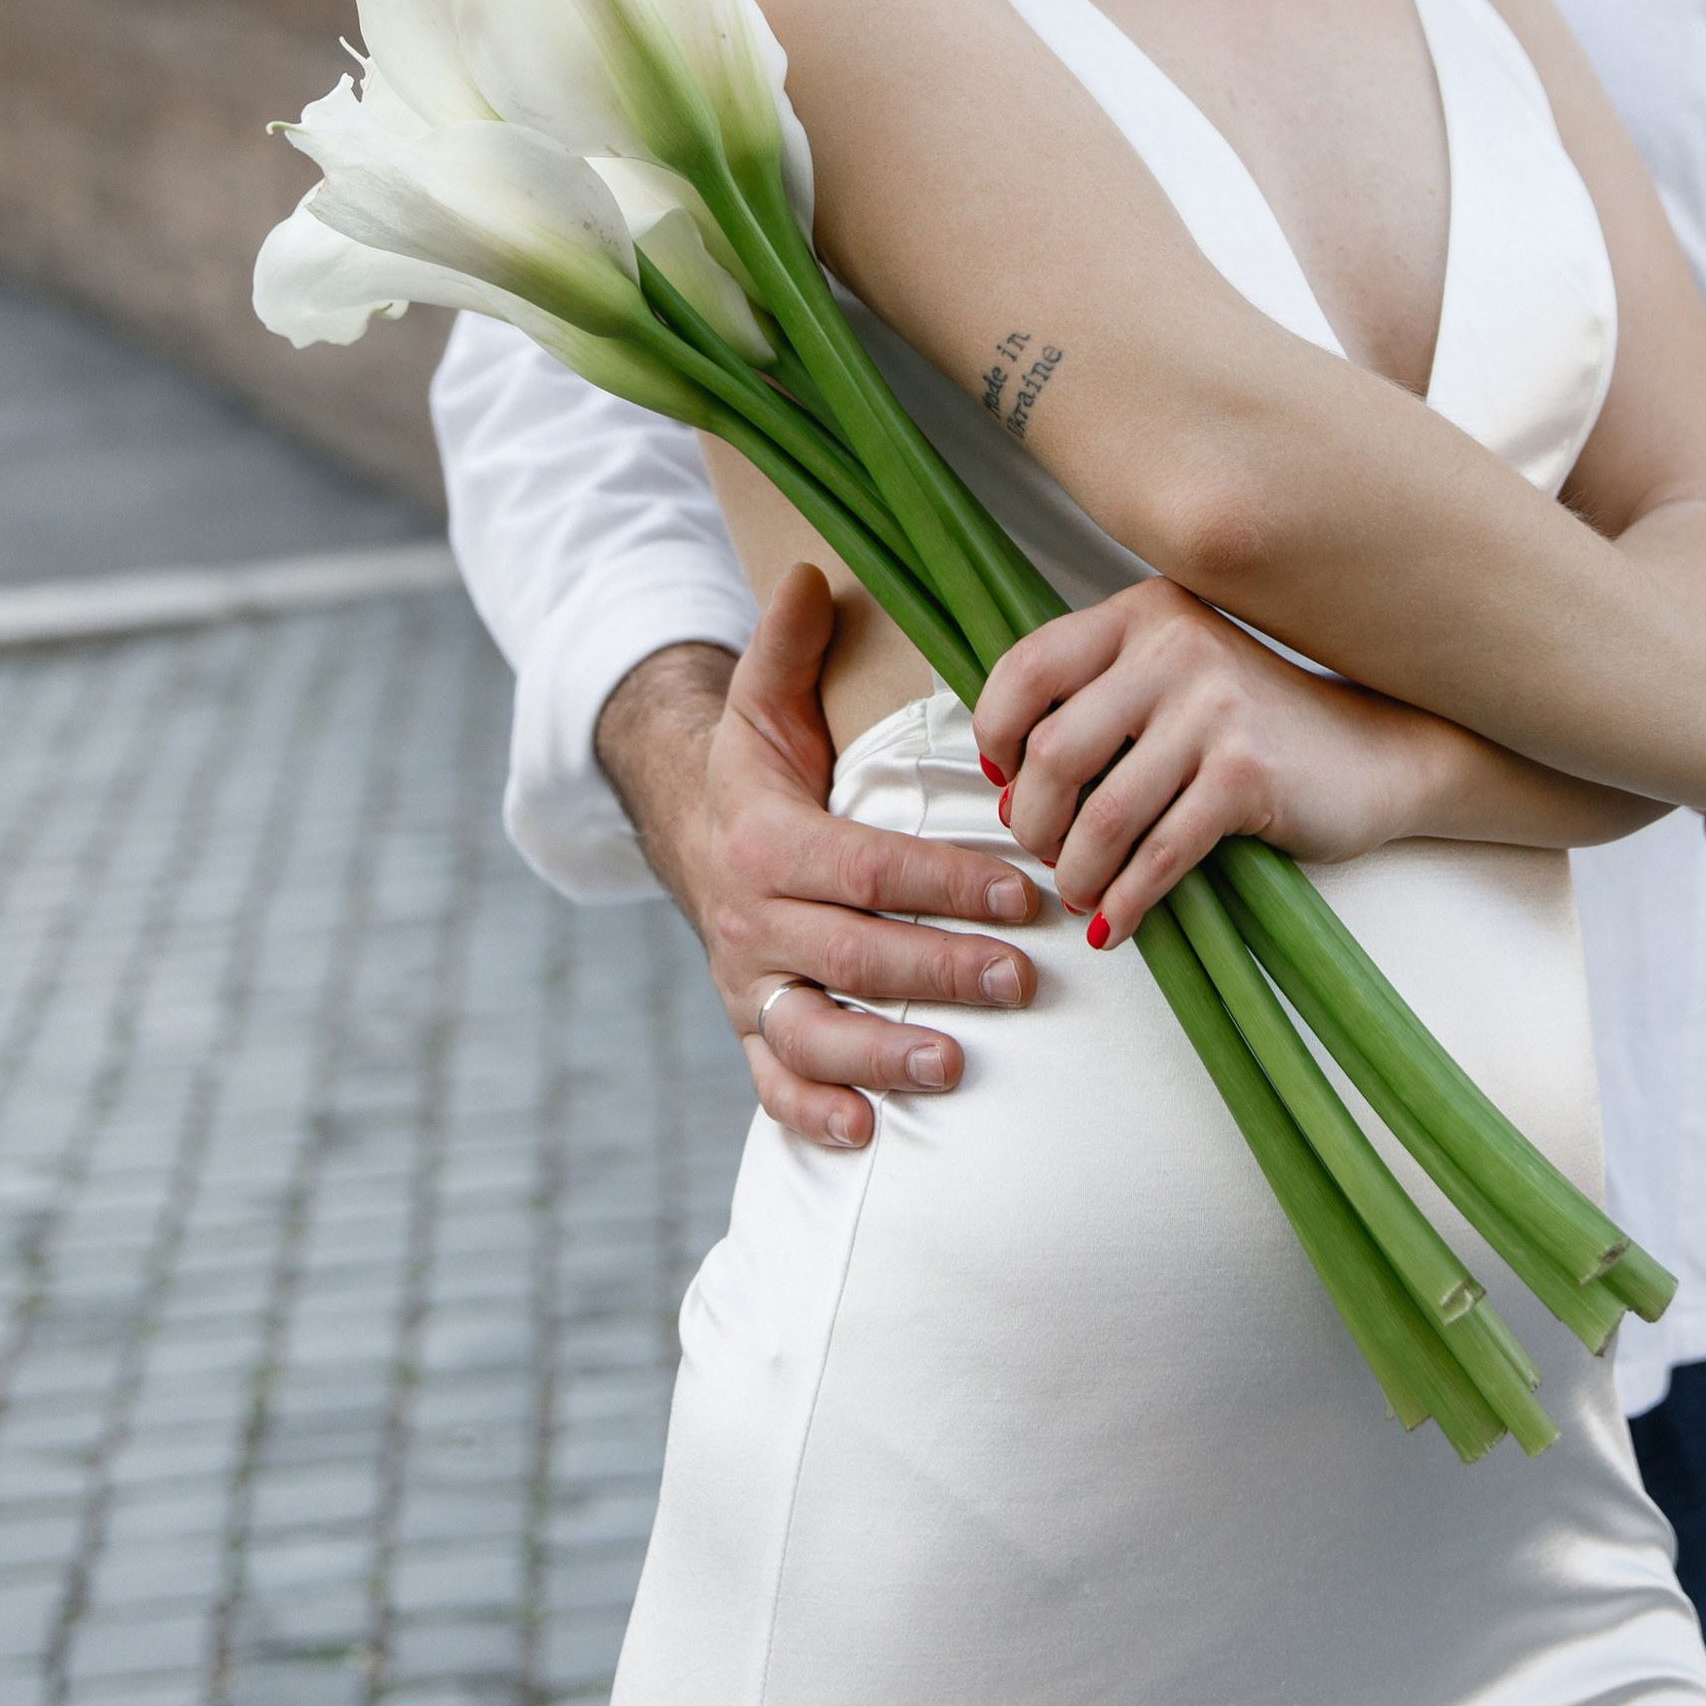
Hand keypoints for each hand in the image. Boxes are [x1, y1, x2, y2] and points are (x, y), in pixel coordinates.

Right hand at [611, 568, 1040, 1151]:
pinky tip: (866, 1132)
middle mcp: (751, 918)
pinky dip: (813, 1112)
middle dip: (939, 969)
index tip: (1023, 887)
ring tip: (958, 1065)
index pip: (867, 866)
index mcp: (764, 837)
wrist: (682, 835)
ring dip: (885, 1053)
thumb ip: (786, 644)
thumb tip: (812, 572)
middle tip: (1022, 980)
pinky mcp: (748, 1029)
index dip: (944, 880)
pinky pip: (772, 1082)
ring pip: (812, 1030)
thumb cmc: (751, 770)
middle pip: (852, 953)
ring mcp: (747, 983)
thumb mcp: (758, 701)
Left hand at [973, 579, 1463, 948]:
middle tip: (1044, 853)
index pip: (1028, 667)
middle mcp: (1175, 647)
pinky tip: (1118, 923)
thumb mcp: (1173, 678)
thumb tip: (1006, 779)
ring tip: (1081, 893)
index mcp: (1144, 614)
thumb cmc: (1253, 726)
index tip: (1003, 780)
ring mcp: (1214, 708)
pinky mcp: (1247, 775)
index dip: (996, 732)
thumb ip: (1099, 699)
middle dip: (1034, 820)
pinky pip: (1159, 853)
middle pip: (1054, 750)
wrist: (1376, 750)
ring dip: (1077, 872)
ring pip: (1102, 813)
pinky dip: (1127, 900)